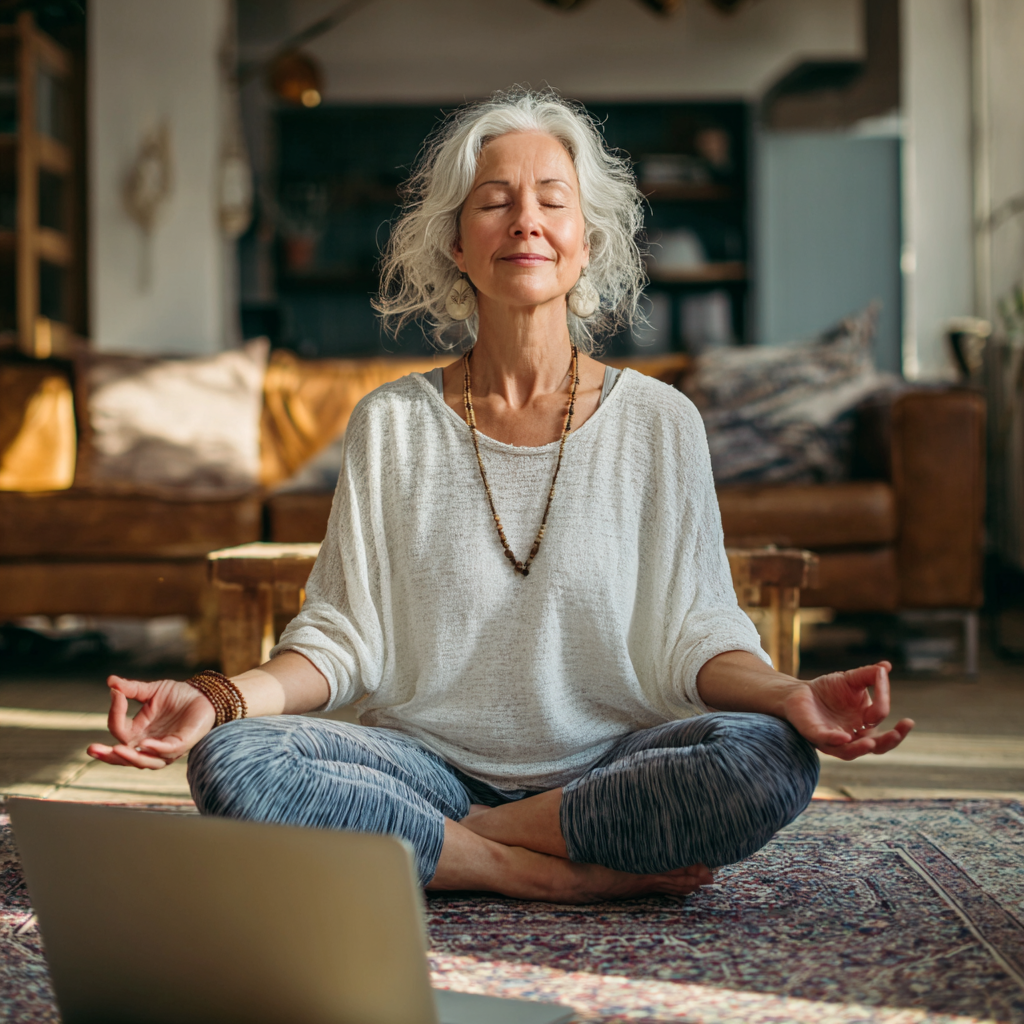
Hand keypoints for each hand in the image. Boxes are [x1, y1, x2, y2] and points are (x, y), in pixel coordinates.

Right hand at [86, 674, 215, 769]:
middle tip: (91, 749)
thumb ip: (131, 688)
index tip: (116, 693)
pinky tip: (145, 744)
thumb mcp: (152, 690)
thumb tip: (110, 681)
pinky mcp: (182, 744)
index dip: (114, 714)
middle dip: (107, 756)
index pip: (119, 731)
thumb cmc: (178, 696)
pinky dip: (156, 749)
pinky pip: (167, 752)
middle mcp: (149, 744)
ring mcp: (165, 747)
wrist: (205, 695)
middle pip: (124, 757)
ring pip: (144, 761)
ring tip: (116, 749)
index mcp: (139, 732)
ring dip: (130, 757)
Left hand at [781, 661, 913, 760]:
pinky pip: (826, 741)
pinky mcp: (814, 734)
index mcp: (865, 723)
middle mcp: (853, 736)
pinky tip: (843, 737)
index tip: (882, 681)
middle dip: (890, 740)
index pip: (880, 718)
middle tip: (899, 731)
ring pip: (851, 751)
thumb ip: (869, 674)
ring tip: (871, 743)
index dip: (883, 704)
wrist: (798, 692)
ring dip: (861, 748)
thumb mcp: (851, 679)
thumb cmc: (828, 689)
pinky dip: (835, 740)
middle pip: (876, 746)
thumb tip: (887, 666)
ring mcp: (833, 739)